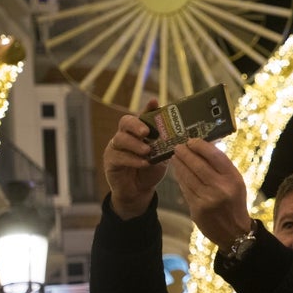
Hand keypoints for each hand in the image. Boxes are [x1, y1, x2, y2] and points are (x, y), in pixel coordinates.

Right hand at [104, 100, 167, 219]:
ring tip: (147, 151)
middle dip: (136, 125)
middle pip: (125, 122)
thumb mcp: (161, 156)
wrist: (139, 191)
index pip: (141, 116)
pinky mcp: (110, 161)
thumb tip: (182, 135)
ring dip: (136, 144)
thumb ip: (166, 145)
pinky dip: (132, 159)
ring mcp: (115, 148)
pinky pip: (119, 157)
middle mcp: (125, 136)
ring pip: (120, 139)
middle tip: (146, 132)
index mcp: (138, 132)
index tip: (155, 102)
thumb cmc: (150, 170)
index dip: (147, 108)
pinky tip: (144, 163)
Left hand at [171, 139, 251, 246]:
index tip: (191, 140)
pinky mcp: (197, 208)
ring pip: (188, 176)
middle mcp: (221, 187)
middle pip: (198, 165)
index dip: (200, 146)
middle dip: (185, 153)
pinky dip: (180, 178)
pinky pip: (185, 189)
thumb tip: (203, 149)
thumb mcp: (236, 182)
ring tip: (175, 156)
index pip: (214, 156)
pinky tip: (177, 172)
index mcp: (233, 178)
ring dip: (179, 164)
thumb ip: (222, 167)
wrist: (234, 232)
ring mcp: (207, 199)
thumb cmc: (234, 202)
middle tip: (178, 146)